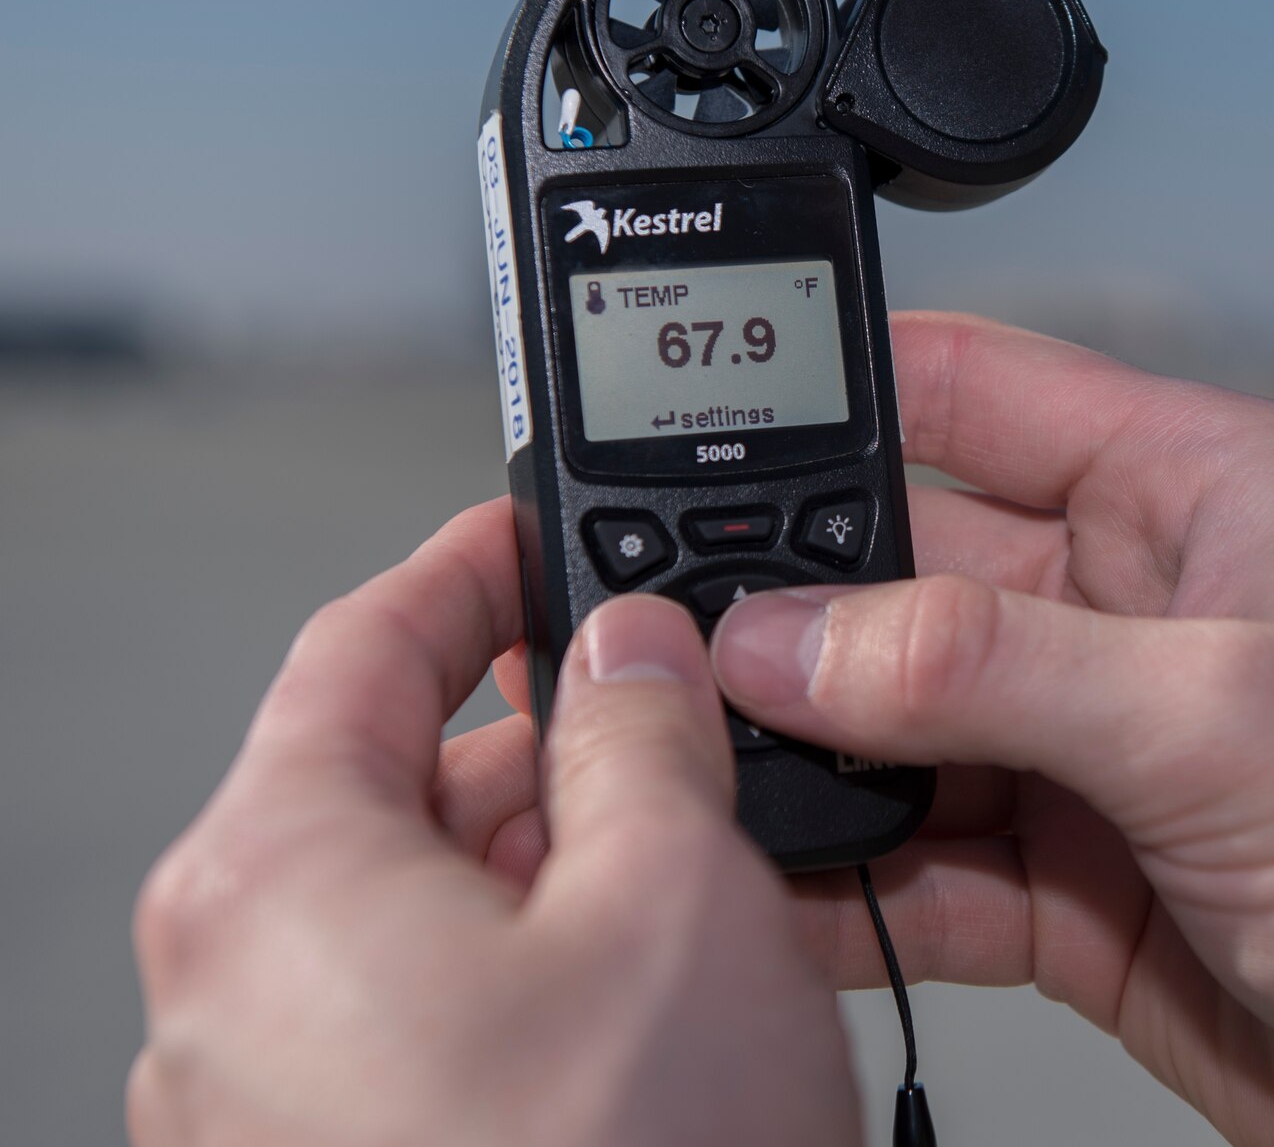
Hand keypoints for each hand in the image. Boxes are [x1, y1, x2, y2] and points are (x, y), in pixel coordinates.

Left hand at [128, 501, 858, 1146]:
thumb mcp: (676, 896)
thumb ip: (642, 729)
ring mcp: (263, 1106)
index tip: (530, 541)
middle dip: (541, 748)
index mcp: (271, 879)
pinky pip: (416, 1021)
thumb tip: (631, 651)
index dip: (468, 572)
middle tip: (670, 729)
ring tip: (690, 884)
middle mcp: (226, 992)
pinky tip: (641, 1004)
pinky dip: (523, 976)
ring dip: (550, 871)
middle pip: (389, 786)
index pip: (359, 646)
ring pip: (417, 912)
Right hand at [712, 313, 1273, 1146]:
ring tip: (694, 775)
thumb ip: (995, 670)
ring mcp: (1101, 751)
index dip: (835, 384)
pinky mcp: (1082, 884)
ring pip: (895, 727)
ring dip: (803, 757)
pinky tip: (780, 892)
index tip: (691, 409)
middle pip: (904, 570)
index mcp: (1198, 494)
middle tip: (667, 646)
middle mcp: (1136, 608)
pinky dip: (849, 883)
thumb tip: (793, 635)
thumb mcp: (1234, 719)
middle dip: (785, 609)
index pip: (979, 390)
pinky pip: (925, 865)